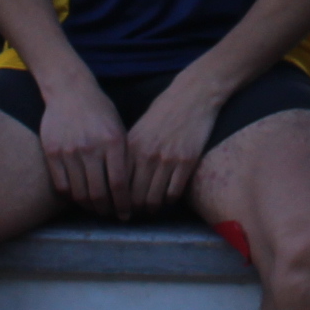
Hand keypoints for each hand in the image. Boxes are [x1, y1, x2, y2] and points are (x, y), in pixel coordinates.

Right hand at [37, 73, 132, 216]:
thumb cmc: (99, 111)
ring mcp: (69, 151)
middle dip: (106, 209)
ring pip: (79, 192)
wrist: (70, 90)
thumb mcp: (119, 129)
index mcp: (113, 142)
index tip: (126, 214)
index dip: (123, 203)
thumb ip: (123, 156)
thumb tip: (128, 189)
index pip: (119, 183)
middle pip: (98, 193)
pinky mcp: (52, 152)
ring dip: (89, 206)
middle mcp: (91, 148)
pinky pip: (61, 185)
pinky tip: (78, 196)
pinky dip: (71, 196)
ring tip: (95, 208)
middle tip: (110, 214)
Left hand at [122, 73, 223, 215]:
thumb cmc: (164, 111)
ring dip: (151, 208)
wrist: (193, 96)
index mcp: (130, 146)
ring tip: (151, 209)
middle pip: (134, 196)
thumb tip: (118, 178)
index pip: (117, 184)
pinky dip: (169, 201)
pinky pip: (174, 193)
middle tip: (134, 214)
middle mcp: (146, 155)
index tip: (118, 208)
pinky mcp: (186, 162)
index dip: (116, 201)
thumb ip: (129, 152)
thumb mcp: (139, 129)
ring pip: (154, 199)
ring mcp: (167, 159)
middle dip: (133, 210)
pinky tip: (167, 198)